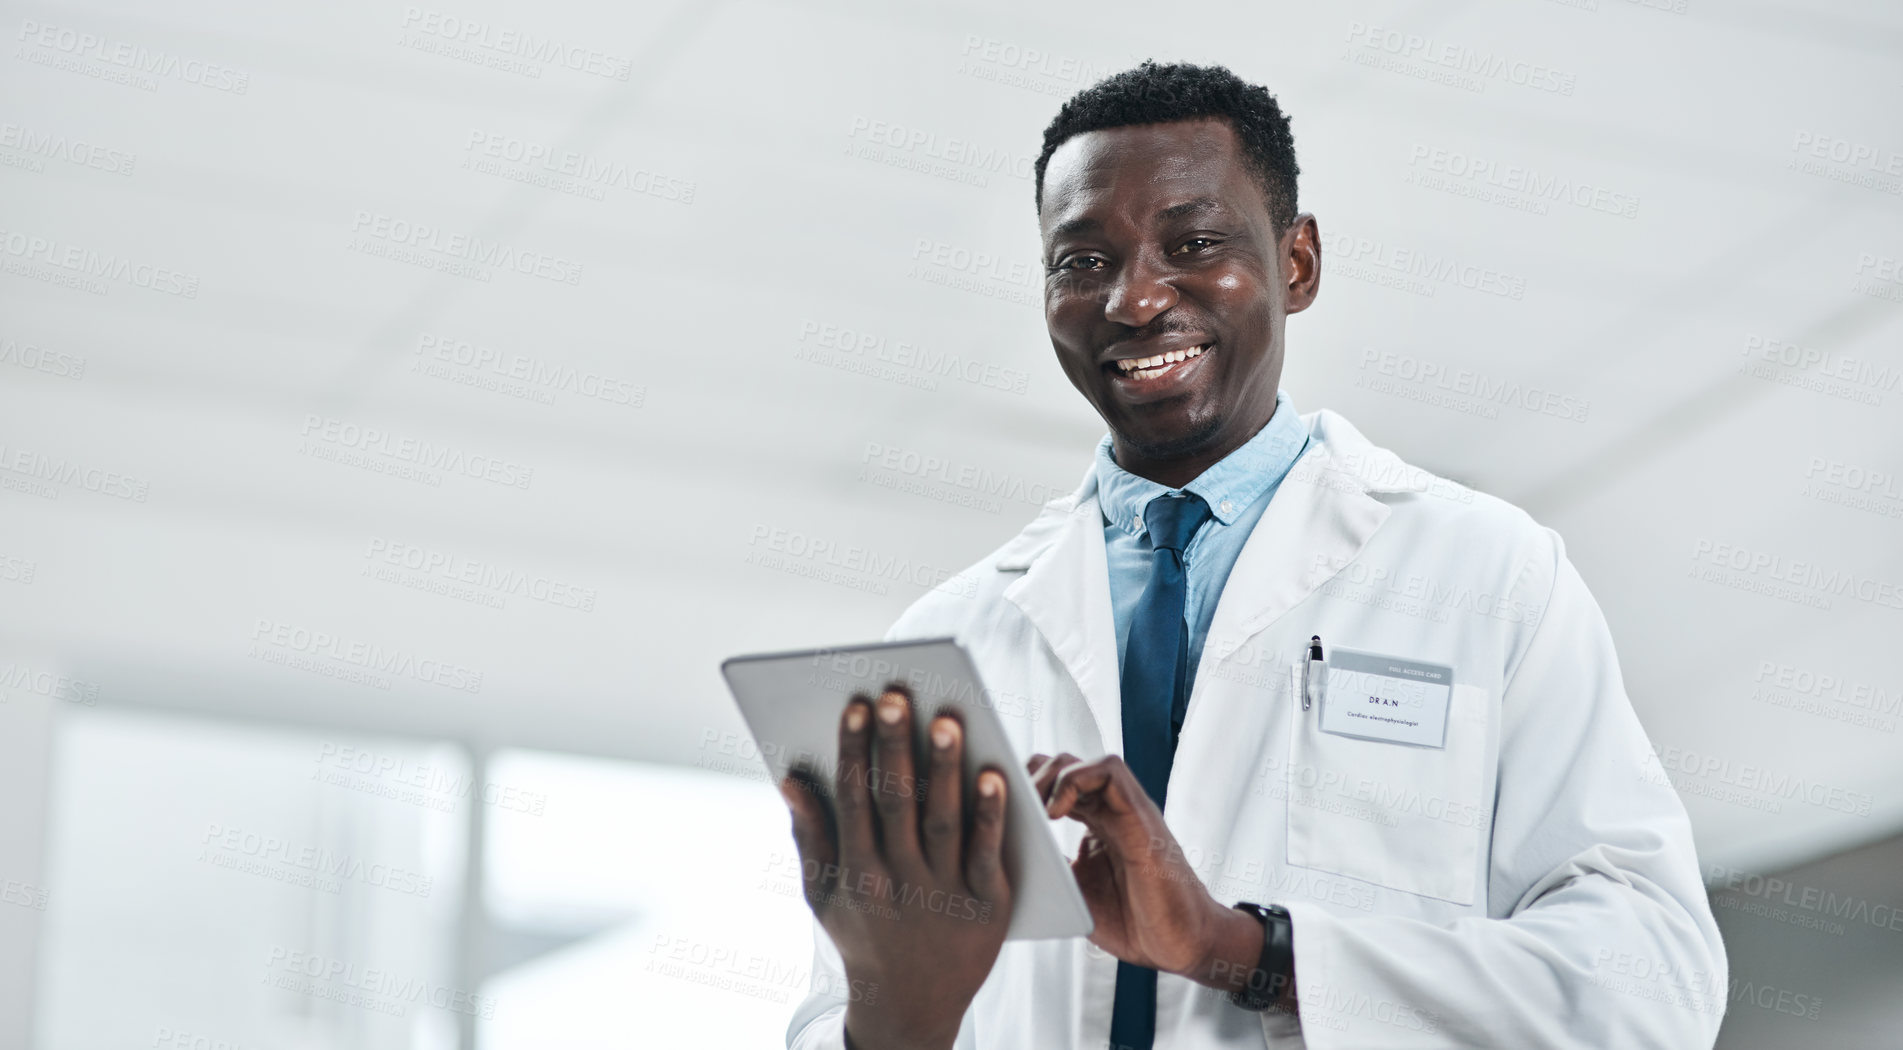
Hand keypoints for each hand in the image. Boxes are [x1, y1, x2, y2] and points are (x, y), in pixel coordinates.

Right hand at [781, 684, 1012, 1049]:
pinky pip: (988, 852)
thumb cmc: (865, 935)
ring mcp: (944, 894)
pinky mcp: (988, 906)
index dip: (854, 749)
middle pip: (897, 802)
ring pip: (943, 821)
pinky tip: (994, 774)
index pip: (854, 798)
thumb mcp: (822, 894)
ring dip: (944, 770)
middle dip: (896, 746)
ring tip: (948, 720)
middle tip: (897, 695)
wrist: (912, 1008)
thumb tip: (791, 777)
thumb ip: (809, 834)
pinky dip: (991, 814)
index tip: (856, 704)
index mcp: (856, 872)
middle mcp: (897, 881)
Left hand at [1027, 752, 1268, 993]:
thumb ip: (1049, 865)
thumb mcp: (1075, 892)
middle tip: (1007, 806)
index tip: (996, 807)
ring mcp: (1125, 808)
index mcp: (1093, 823)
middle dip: (1025, 778)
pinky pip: (1108, 771)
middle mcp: (1109, 809)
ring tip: (1029, 808)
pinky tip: (1054, 813)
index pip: (1051, 784)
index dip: (1021, 788)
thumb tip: (1003, 851)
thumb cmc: (1133, 921)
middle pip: (1059, 766)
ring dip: (1045, 777)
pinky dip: (1073, 781)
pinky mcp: (1141, 814)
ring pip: (1079, 761)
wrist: (1180, 943)